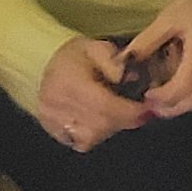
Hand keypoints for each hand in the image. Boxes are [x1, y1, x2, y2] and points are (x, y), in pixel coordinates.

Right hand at [36, 36, 157, 152]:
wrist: (45, 63)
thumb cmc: (74, 55)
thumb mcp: (97, 48)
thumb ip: (115, 63)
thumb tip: (132, 78)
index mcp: (69, 82)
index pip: (104, 105)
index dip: (129, 111)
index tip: (145, 110)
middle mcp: (57, 104)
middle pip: (99, 124)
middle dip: (123, 120)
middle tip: (135, 111)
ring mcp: (52, 120)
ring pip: (90, 137)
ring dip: (109, 127)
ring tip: (114, 112)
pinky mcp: (51, 130)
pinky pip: (79, 142)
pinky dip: (94, 134)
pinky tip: (99, 120)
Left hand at [123, 0, 191, 117]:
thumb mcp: (170, 15)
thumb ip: (147, 41)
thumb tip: (123, 62)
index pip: (181, 89)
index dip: (162, 99)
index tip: (145, 96)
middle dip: (170, 108)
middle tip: (150, 103)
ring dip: (181, 98)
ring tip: (161, 88)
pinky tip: (180, 75)